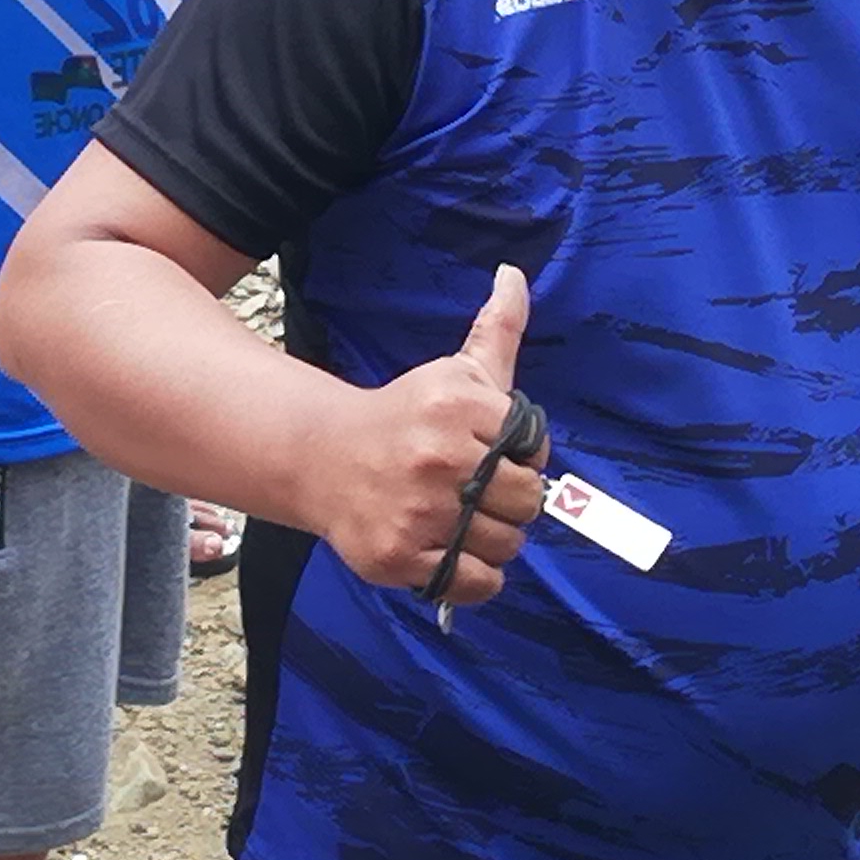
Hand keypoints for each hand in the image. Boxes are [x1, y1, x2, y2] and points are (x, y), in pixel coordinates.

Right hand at [304, 263, 546, 608]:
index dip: (521, 457)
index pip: (535, 451)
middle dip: (510, 501)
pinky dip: (474, 576)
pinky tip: (450, 550)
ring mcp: (417, 513)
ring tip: (460, 519)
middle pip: (529, 503)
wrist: (324, 458)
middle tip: (475, 491)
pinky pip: (476, 584)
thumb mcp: (454, 371)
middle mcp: (437, 459)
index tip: (489, 454)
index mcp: (457, 408)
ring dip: (492, 539)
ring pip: (507, 546)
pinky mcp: (398, 557)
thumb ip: (497, 330)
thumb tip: (516, 276)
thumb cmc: (405, 415)